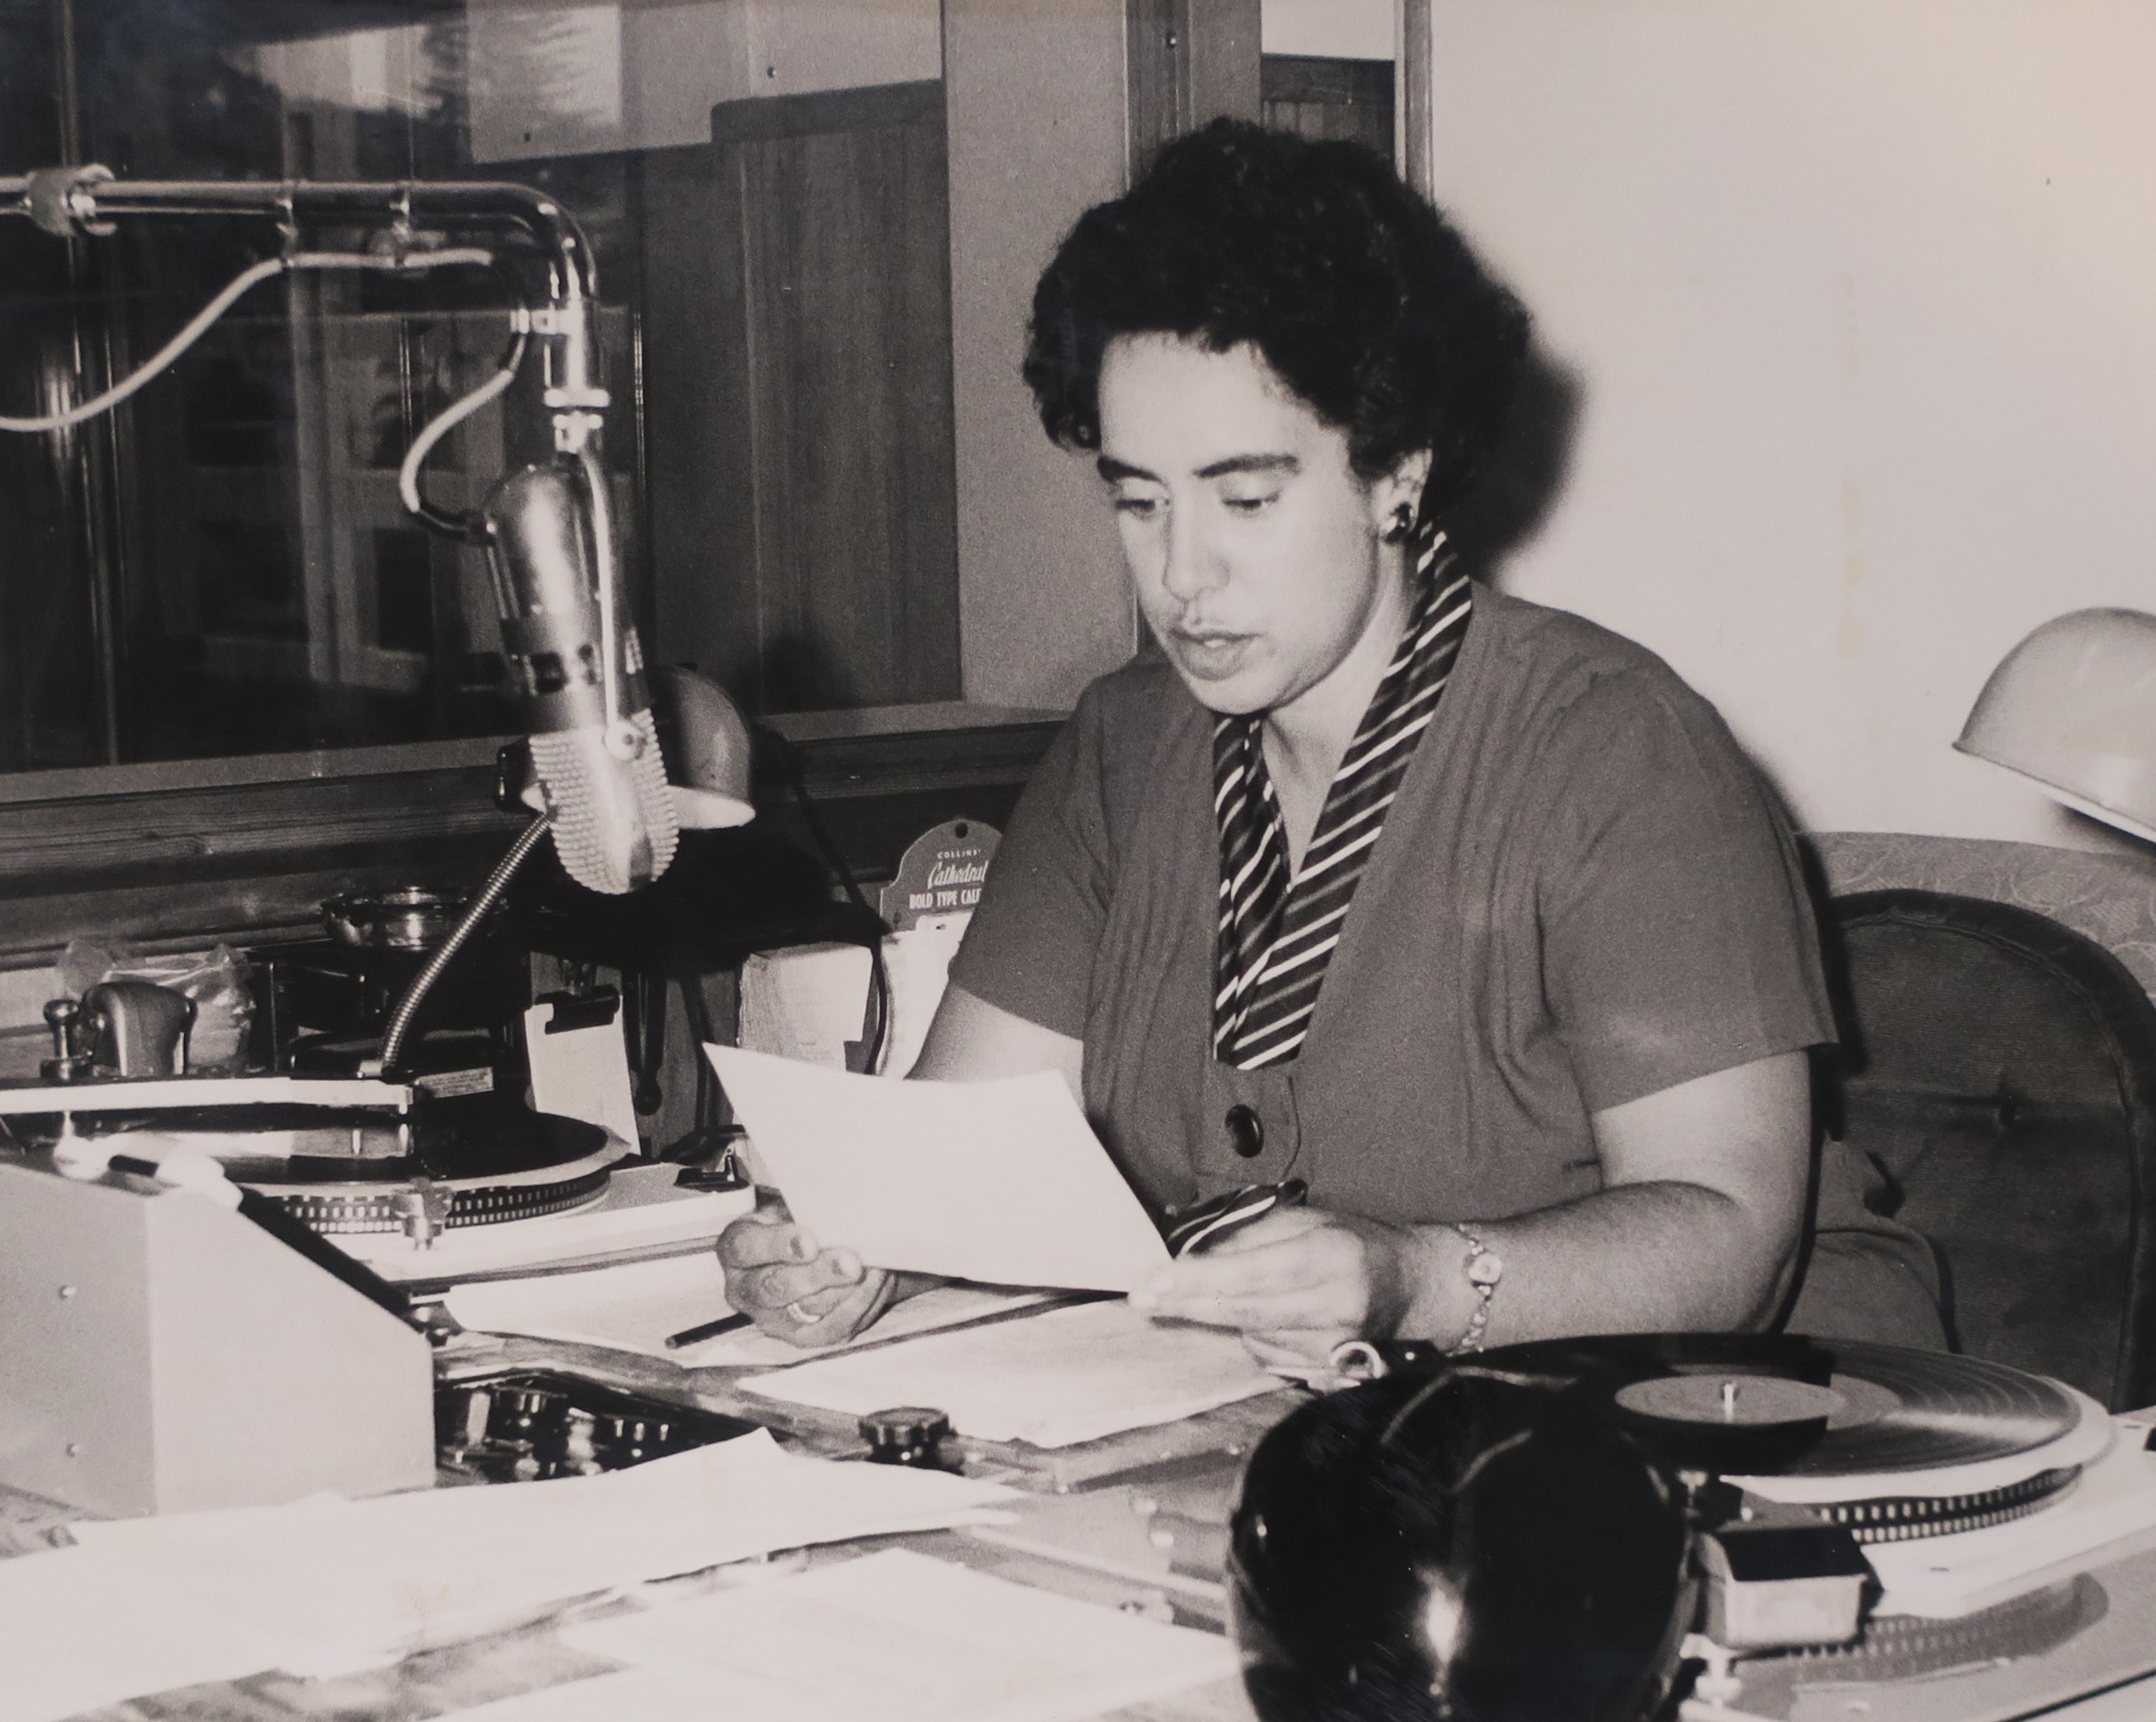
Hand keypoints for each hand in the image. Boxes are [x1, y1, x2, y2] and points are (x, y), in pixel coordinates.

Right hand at [715, 1190, 894, 1345]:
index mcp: (735, 1248)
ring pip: (806, 1310)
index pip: (745, 1248)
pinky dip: (859, 1304)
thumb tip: (837, 1217)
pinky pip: (832, 1328)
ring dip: (845, 1289)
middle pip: (774, 1288)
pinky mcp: (801, 1338)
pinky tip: (876, 1282)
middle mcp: (743, 1290)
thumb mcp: (793, 1206)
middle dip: (818, 1274)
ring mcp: (770, 1319)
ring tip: (873, 1268)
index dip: (777, 1245)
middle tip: (852, 1263)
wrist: (813, 1251)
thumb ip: (805, 1211)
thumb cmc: (800, 1221)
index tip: (811, 1242)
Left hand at [1129, 1206, 1443, 1367]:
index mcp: (1330, 1257)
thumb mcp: (1307, 1221)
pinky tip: (1261, 1317)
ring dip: (1218, 1317)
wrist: (1412, 1290)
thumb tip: (1190, 1255)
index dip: (1199, 1280)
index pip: (1253, 1273)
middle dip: (1187, 1303)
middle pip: (1243, 1311)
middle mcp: (1335, 1306)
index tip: (1154, 1282)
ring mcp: (1333, 1347)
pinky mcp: (1329, 1373)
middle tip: (1144, 1297)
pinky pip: (1267, 1355)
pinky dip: (1249, 1335)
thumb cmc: (1353, 1245)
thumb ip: (1249, 1236)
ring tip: (1218, 1295)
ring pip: (1249, 1335)